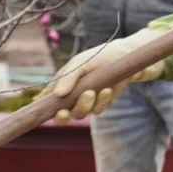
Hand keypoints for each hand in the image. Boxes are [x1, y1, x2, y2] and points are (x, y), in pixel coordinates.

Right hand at [48, 26, 166, 121]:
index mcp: (62, 82)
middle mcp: (72, 93)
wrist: (128, 58)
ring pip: (79, 114)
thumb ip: (69, 78)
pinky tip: (107, 90)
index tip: (49, 110)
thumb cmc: (101, 56)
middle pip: (62, 114)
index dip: (44, 108)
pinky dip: (101, 102)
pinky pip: (97, 110)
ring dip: (84, 105)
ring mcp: (87, 99)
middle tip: (64, 112)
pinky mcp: (101, 103)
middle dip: (62, 115)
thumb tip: (57, 95)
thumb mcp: (82, 63)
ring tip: (93, 91)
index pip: (47, 99)